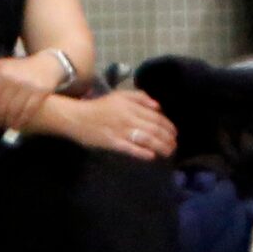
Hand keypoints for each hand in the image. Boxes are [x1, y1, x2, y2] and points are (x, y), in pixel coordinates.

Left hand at [0, 53, 63, 133]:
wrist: (45, 65)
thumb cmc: (19, 68)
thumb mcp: (3, 65)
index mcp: (2, 70)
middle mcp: (14, 77)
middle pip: (1, 105)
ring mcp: (27, 85)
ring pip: (14, 110)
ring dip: (9, 121)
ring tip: (7, 125)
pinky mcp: (40, 92)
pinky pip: (28, 111)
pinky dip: (21, 121)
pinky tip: (17, 126)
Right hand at [57, 89, 176, 160]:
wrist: (78, 117)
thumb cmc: (100, 106)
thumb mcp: (120, 95)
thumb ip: (140, 98)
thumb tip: (158, 107)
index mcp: (131, 104)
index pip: (156, 116)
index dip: (168, 126)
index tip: (175, 133)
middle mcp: (128, 116)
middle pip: (153, 129)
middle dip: (167, 138)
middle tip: (174, 146)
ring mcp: (121, 130)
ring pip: (146, 139)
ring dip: (160, 146)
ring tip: (168, 152)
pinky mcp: (113, 142)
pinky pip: (131, 148)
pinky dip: (142, 152)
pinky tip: (151, 156)